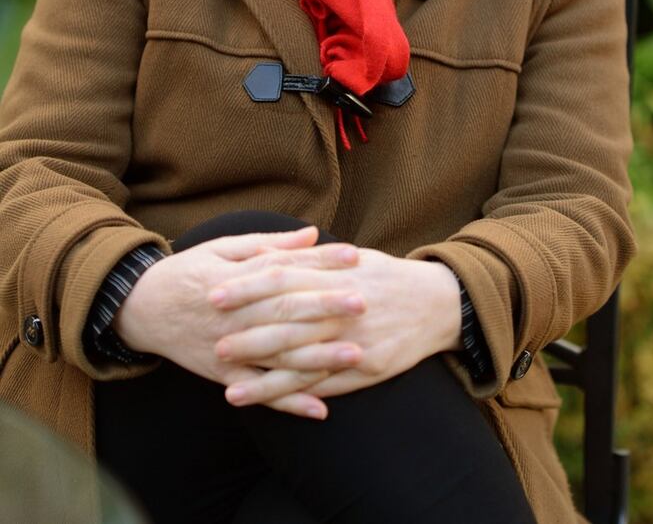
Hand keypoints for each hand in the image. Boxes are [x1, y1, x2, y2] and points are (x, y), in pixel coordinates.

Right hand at [113, 228, 361, 416]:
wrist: (140, 309)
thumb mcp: (223, 248)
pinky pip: (260, 392)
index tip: (355, 256)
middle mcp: (235, 314)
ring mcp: (230, 348)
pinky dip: (289, 401)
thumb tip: (311, 234)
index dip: (320, 262)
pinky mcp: (225, 375)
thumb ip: (269, 244)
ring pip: (278, 355)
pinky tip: (320, 409)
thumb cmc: (188, 271)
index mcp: (235, 276)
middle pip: (285, 310)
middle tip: (363, 302)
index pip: (285, 267)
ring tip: (355, 355)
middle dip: (326, 307)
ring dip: (318, 357)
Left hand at [212, 249, 461, 411]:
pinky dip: (295, 395)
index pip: (283, 280)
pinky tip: (271, 403)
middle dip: (249, 335)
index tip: (215, 294)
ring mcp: (354, 342)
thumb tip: (268, 250)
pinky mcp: (366, 370)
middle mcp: (343, 309)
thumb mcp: (351, 257)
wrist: (437, 302)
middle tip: (214, 343)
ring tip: (228, 388)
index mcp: (336, 276)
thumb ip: (310, 257)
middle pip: (288, 323)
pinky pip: (324, 385)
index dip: (247, 288)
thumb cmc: (386, 276)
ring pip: (303, 362)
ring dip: (264, 377)